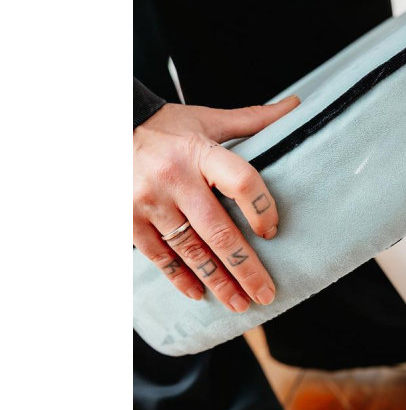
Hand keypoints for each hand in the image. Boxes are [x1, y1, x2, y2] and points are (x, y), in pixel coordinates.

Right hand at [133, 96, 299, 311]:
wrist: (104, 129)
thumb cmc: (166, 127)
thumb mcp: (207, 119)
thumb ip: (253, 120)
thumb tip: (298, 106)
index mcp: (199, 151)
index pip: (241, 181)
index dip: (262, 208)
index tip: (272, 231)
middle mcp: (174, 180)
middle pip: (219, 232)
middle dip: (246, 268)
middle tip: (266, 294)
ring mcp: (149, 203)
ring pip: (191, 252)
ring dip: (218, 282)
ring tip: (240, 304)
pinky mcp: (129, 221)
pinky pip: (160, 256)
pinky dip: (181, 278)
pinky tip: (200, 294)